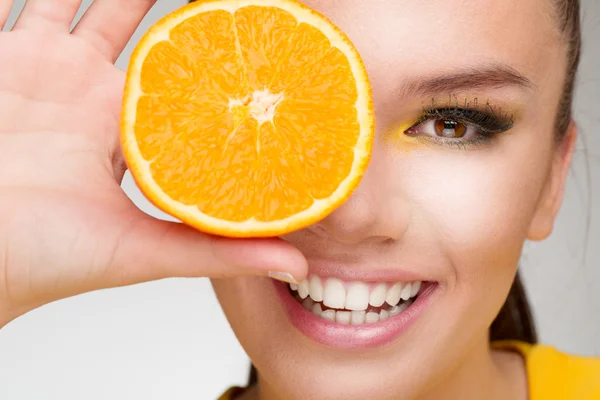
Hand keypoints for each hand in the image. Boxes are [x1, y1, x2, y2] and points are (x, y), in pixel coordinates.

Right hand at [0, 0, 306, 326]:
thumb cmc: (46, 260)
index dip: (212, 54)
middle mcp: (88, 94)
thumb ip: (216, 251)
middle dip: (162, 0)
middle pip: (136, 27)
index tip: (250, 25)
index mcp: (128, 131)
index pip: (183, 81)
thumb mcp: (142, 251)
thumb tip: (298, 260)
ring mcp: (40, 69)